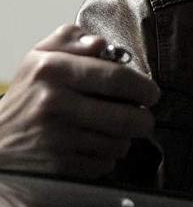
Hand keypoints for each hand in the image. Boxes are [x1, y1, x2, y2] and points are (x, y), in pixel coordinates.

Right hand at [0, 24, 159, 178]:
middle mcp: (54, 102)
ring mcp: (57, 137)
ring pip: (119, 143)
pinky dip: (106, 157)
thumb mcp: (40, 57)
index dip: (143, 87)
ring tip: (111, 130)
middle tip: (142, 116)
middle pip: (126, 117)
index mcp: (52, 69)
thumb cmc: (26, 96)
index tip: (151, 93)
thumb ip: (72, 39)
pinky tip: (94, 146)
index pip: (116, 78)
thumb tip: (102, 44)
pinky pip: (104, 164)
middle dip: (143, 119)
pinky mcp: (59, 166)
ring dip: (123, 139)